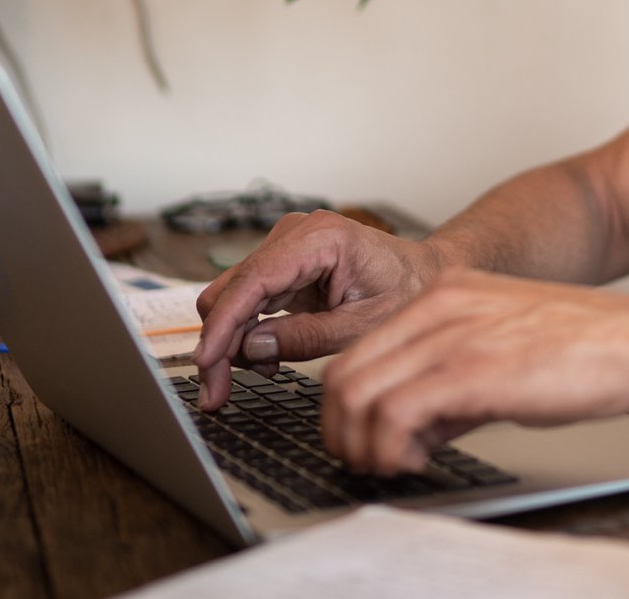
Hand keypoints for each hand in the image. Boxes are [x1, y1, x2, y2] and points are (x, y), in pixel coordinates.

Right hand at [193, 210, 443, 410]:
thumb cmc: (405, 291)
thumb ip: (307, 337)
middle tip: (218, 393)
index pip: (253, 280)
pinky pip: (247, 301)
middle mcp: (295, 234)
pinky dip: (248, 333)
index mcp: (320, 238)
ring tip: (262, 373)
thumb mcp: (362, 326)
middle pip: (231, 290)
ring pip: (232, 298)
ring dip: (235, 342)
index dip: (222, 324)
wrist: (423, 275)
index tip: (206, 363)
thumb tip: (251, 348)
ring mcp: (285, 247)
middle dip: (220, 342)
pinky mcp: (282, 265)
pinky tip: (268, 359)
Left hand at [320, 269, 628, 472]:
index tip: (367, 440)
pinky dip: (391, 450)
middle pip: (342, 377)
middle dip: (344, 433)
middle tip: (372, 462)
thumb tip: (415, 426)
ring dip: (364, 446)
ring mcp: (451, 336)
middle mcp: (437, 307)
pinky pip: (393, 415)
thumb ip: (451, 379)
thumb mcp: (500, 348)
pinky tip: (419, 460)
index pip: (355, 354)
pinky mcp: (470, 370)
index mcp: (442, 295)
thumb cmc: (583, 349)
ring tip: (397, 464)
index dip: (348, 410)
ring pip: (356, 396)